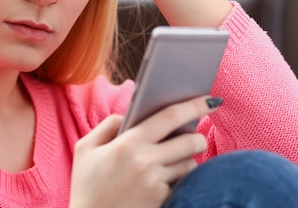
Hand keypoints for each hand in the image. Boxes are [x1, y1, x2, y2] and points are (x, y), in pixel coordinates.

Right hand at [68, 95, 221, 207]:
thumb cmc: (86, 185)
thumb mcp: (86, 148)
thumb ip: (109, 124)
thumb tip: (131, 114)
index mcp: (128, 143)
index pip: (170, 116)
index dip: (195, 105)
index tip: (211, 99)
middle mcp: (145, 162)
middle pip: (190, 141)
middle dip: (199, 137)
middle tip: (196, 137)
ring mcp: (155, 183)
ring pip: (190, 164)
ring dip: (188, 160)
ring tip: (176, 160)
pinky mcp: (161, 201)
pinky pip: (182, 185)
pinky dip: (178, 180)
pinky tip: (166, 180)